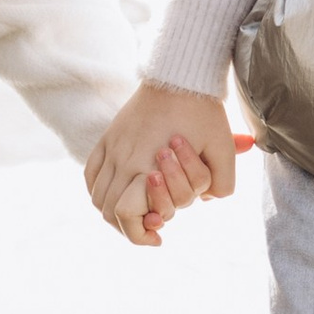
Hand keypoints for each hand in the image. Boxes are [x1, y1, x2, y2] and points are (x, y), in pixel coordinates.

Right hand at [84, 84, 246, 247]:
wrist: (181, 76)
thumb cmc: (203, 113)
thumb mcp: (222, 150)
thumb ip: (221, 184)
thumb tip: (205, 202)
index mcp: (147, 165)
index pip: (125, 214)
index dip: (139, 234)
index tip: (159, 237)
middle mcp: (124, 159)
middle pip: (107, 211)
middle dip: (127, 228)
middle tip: (149, 228)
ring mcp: (112, 148)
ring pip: (96, 196)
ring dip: (112, 211)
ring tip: (134, 212)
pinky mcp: (108, 137)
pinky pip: (90, 173)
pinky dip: (98, 190)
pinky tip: (117, 191)